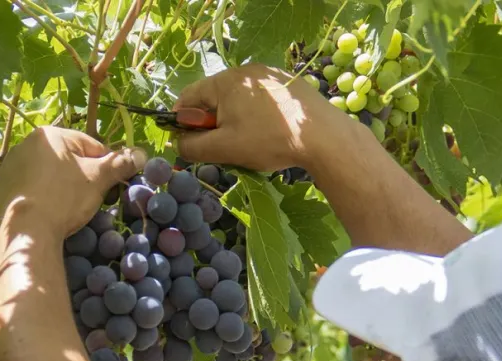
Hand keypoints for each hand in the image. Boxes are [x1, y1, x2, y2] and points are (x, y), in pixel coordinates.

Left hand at [0, 126, 145, 239]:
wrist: (26, 231)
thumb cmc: (65, 198)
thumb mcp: (98, 179)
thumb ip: (119, 164)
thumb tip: (140, 154)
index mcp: (50, 135)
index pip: (90, 145)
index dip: (105, 166)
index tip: (110, 186)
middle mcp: (25, 144)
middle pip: (67, 159)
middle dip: (81, 176)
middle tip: (90, 199)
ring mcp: (9, 166)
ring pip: (47, 174)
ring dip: (60, 186)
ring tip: (68, 209)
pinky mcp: (0, 188)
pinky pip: (30, 189)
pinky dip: (41, 198)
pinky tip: (48, 213)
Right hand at [174, 64, 345, 171]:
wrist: (323, 136)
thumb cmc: (268, 140)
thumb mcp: (224, 148)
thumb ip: (193, 147)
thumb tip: (178, 143)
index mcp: (224, 81)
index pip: (189, 97)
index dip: (181, 121)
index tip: (187, 142)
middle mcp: (245, 71)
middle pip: (215, 99)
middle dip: (213, 125)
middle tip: (223, 149)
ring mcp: (269, 75)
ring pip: (240, 101)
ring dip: (236, 122)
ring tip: (249, 145)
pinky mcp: (288, 84)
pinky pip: (261, 101)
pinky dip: (258, 118)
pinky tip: (270, 134)